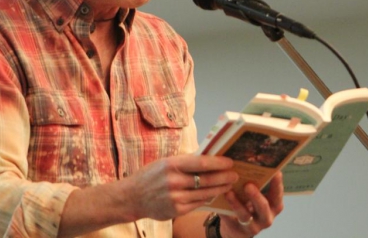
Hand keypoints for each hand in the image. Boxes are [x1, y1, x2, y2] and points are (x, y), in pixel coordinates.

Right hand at [124, 154, 238, 220]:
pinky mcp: (176, 210)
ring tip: (229, 184)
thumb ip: (186, 161)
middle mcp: (174, 181)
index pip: (201, 163)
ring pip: (205, 193)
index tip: (230, 162)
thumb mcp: (165, 162)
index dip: (218, 163)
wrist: (132, 197)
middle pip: (206, 179)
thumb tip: (209, 157)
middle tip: (235, 174)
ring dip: (220, 188)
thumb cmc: (151, 175)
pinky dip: (208, 198)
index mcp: (171, 164)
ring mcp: (175, 197)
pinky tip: (215, 193)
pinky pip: (198, 203)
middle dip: (224, 177)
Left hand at [219, 172, 283, 237]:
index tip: (275, 171)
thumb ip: (256, 182)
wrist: (237, 225)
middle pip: (264, 207)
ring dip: (237, 203)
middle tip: (248, 185)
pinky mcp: (238, 230)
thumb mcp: (256, 194)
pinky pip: (231, 219)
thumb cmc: (249, 202)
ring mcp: (253, 226)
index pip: (278, 194)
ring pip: (245, 215)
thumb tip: (249, 160)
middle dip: (256, 196)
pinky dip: (225, 209)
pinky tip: (221, 199)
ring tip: (229, 192)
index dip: (277, 184)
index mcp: (274, 205)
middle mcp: (267, 216)